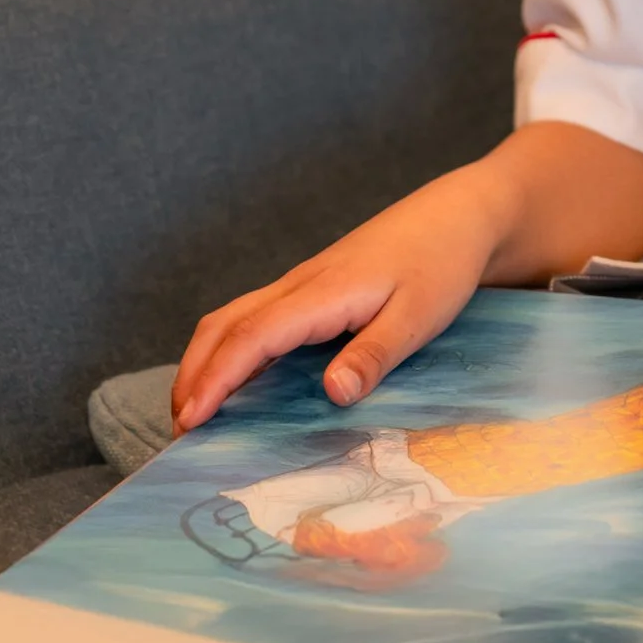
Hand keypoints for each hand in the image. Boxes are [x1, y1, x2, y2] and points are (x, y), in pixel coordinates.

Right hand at [171, 120, 642, 432]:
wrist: (461, 215)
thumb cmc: (443, 263)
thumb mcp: (419, 316)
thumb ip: (375, 355)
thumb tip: (332, 396)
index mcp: (322, 293)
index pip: (251, 338)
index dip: (215, 379)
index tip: (189, 420)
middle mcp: (302, 285)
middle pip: (224, 325)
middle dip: (194, 374)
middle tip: (180, 428)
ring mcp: (305, 283)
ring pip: (234, 317)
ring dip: (207, 359)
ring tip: (197, 409)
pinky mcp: (315, 286)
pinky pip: (257, 316)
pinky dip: (231, 347)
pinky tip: (240, 377)